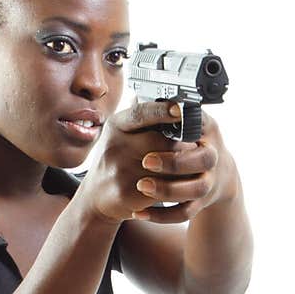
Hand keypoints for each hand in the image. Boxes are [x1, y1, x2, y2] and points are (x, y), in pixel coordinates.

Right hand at [75, 99, 222, 225]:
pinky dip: (174, 186)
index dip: (163, 110)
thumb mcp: (121, 133)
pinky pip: (160, 187)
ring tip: (192, 166)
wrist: (96, 196)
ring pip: (165, 166)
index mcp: (116, 126)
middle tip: (198, 146)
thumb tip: (168, 97)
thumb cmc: (116, 161)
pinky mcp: (126, 192)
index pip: (141, 113)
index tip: (181, 109)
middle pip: (161, 141)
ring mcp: (120, 170)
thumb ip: (141, 118)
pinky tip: (179, 184)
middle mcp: (116, 146)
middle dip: (183, 144)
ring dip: (183, 167)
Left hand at [131, 110, 239, 223]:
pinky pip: (184, 213)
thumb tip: (141, 91)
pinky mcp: (200, 202)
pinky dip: (162, 216)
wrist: (218, 174)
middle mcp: (213, 154)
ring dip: (168, 190)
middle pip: (202, 159)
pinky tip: (140, 213)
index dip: (181, 122)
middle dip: (174, 161)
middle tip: (146, 161)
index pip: (197, 121)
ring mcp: (209, 180)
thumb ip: (166, 110)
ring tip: (141, 187)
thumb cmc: (191, 142)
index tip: (165, 119)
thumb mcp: (185, 121)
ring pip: (194, 189)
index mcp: (207, 128)